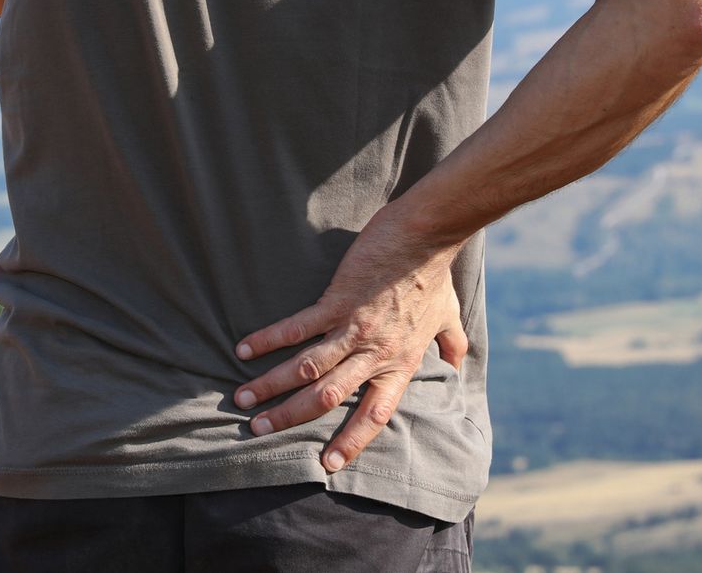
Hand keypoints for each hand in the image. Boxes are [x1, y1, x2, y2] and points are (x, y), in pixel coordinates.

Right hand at [231, 211, 469, 474]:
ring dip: (271, 386)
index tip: (328, 465)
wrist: (425, 236)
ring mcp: (353, 328)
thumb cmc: (434, 275)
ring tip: (243, 400)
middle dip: (289, 417)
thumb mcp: (448, 316)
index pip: (374, 414)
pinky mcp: (337, 301)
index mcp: (399, 363)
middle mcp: (374, 353)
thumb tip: (458, 363)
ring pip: (306, 368)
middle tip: (258, 431)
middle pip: (326, 397)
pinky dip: (269, 340)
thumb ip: (450, 344)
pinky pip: (297, 328)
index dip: (351, 441)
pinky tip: (244, 350)